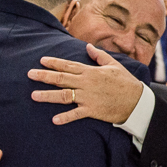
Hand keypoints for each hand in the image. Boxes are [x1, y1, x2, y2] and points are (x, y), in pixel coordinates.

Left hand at [28, 44, 143, 125]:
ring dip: (48, 95)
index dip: (54, 63)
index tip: (41, 61)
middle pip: (61, 79)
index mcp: (90, 72)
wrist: (137, 101)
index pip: (68, 66)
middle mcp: (86, 83)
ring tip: (34, 95)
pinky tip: (54, 120)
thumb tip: (88, 46)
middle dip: (44, 76)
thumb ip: (99, 55)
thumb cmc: (126, 82)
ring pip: (64, 96)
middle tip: (29, 74)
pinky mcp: (92, 111)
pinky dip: (65, 117)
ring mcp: (88, 97)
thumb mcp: (113, 65)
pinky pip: (76, 114)